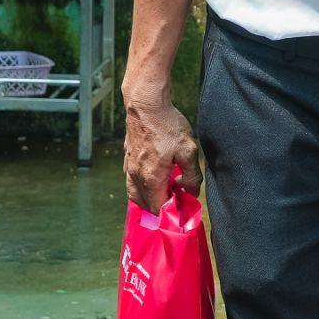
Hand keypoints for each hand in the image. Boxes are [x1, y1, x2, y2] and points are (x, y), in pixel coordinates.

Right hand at [123, 97, 199, 212]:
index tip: (182, 209)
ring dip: (149, 198)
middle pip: (145, 204)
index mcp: (151, 178)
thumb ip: (191, 175)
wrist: (146, 106)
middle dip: (160, 207)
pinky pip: (131, 182)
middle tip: (176, 200)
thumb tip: (190, 193)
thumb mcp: (188, 150)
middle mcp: (136, 177)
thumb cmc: (167, 126)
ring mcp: (129, 168)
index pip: (158, 207)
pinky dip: (141, 187)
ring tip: (165, 192)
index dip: (170, 212)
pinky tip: (153, 179)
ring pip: (135, 194)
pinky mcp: (127, 159)